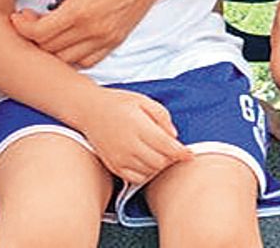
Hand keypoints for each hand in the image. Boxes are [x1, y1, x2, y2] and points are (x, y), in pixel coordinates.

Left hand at [10, 0, 186, 66]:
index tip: (19, 15)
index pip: (40, 33)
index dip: (23, 27)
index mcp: (81, 9)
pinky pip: (87, 61)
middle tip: (30, 20)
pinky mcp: (115, 42)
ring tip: (48, 30)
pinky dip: (72, 56)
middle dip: (33, 37)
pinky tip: (68, 39)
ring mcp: (105, 39)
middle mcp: (92, 31)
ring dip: (51, 49)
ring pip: (66, 61)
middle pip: (49, 49)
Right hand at [75, 88, 192, 185]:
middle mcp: (129, 145)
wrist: (89, 110)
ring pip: (149, 172)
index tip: (190, 155)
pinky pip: (135, 179)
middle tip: (175, 152)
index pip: (167, 147)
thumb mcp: (143, 100)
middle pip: (160, 162)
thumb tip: (174, 136)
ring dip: (160, 167)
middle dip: (171, 159)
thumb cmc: (118, 102)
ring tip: (161, 155)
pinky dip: (146, 174)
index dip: (182, 153)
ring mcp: (120, 158)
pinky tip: (148, 162)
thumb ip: (162, 117)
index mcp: (138, 126)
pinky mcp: (113, 166)